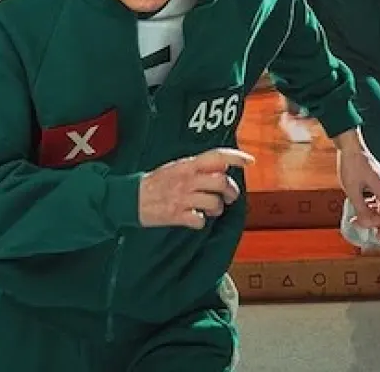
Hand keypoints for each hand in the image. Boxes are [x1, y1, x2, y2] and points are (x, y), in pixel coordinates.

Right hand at [138, 148, 254, 229]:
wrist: (130, 198)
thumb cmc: (154, 183)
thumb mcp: (176, 167)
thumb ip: (198, 167)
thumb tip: (221, 169)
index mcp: (187, 165)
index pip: (217, 156)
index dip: (236, 157)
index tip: (250, 161)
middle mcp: (187, 179)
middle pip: (221, 182)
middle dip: (231, 191)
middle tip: (230, 197)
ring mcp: (182, 197)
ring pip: (214, 203)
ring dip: (218, 208)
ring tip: (212, 210)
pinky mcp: (176, 215)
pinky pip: (199, 220)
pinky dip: (201, 222)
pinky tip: (195, 219)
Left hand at [334, 130, 379, 237]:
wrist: (350, 146)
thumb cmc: (351, 165)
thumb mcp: (352, 190)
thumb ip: (360, 208)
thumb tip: (366, 223)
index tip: (376, 235)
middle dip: (374, 220)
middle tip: (357, 222)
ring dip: (370, 212)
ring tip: (355, 214)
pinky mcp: (378, 179)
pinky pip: (377, 197)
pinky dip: (369, 203)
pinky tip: (358, 202)